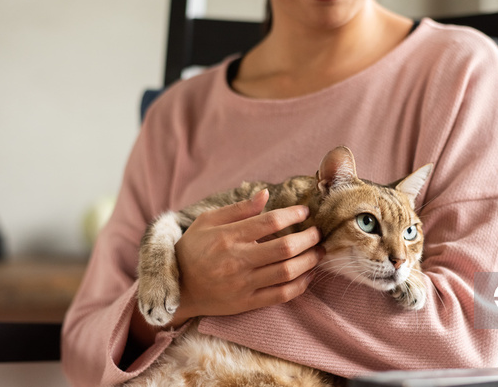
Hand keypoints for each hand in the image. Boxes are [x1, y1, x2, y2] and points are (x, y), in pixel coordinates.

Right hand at [168, 189, 322, 326]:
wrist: (178, 288)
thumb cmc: (193, 249)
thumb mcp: (208, 221)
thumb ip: (239, 208)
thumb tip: (265, 194)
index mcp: (227, 237)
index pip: (270, 222)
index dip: (293, 215)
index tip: (305, 212)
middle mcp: (237, 261)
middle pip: (284, 249)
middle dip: (309, 239)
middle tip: (318, 233)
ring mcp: (243, 284)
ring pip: (287, 272)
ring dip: (310, 261)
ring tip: (319, 252)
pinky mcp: (247, 303)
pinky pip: (282, 295)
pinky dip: (301, 284)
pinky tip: (308, 273)